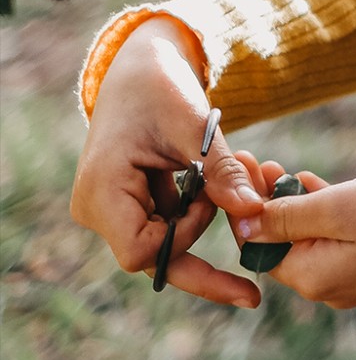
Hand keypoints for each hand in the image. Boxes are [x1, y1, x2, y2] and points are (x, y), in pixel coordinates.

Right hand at [72, 15, 265, 308]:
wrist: (141, 69)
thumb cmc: (161, 88)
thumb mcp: (196, 127)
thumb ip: (222, 172)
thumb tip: (255, 211)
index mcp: (101, 190)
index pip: (142, 251)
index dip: (184, 235)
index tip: (208, 198)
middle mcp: (95, 208)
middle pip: (150, 259)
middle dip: (200, 263)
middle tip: (251, 290)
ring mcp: (107, 209)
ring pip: (158, 247)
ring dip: (196, 228)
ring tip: (225, 194)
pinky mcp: (124, 206)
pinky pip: (160, 229)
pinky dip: (191, 217)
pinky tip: (213, 195)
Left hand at [230, 161, 355, 308]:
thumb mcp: (337, 207)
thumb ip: (286, 217)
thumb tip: (244, 226)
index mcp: (314, 278)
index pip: (259, 247)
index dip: (244, 208)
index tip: (236, 168)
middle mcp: (329, 288)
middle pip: (282, 244)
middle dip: (267, 203)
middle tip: (256, 159)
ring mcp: (354, 281)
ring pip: (309, 240)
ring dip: (293, 205)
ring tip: (282, 167)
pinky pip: (335, 242)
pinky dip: (323, 215)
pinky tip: (316, 185)